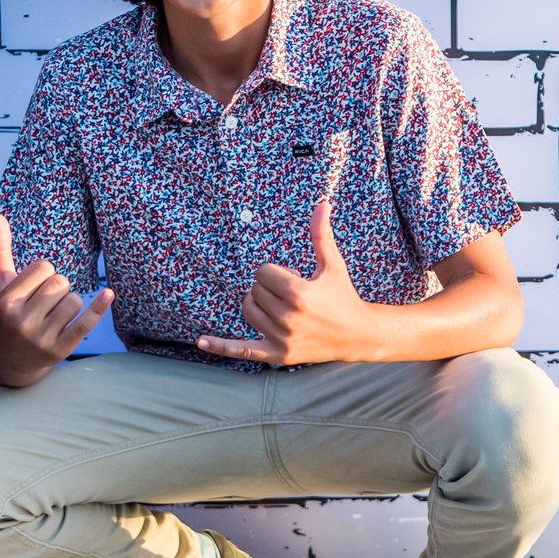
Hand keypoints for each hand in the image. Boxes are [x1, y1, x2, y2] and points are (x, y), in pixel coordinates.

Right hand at [0, 213, 113, 380]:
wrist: (8, 358)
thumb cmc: (7, 311)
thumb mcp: (1, 283)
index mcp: (6, 302)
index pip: (44, 268)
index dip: (43, 273)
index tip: (33, 286)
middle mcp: (22, 322)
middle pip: (60, 282)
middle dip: (56, 287)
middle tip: (43, 302)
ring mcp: (42, 337)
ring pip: (74, 300)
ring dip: (69, 302)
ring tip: (52, 315)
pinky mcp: (61, 349)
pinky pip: (86, 323)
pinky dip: (99, 308)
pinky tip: (108, 294)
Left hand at [196, 202, 374, 366]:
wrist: (357, 335)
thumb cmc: (343, 295)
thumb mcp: (333, 264)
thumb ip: (321, 235)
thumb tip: (321, 203)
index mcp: (300, 293)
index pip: (262, 273)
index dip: (275, 272)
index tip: (294, 278)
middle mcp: (288, 317)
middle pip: (255, 291)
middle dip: (270, 288)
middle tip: (292, 295)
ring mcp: (282, 338)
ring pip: (248, 311)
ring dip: (258, 305)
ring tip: (279, 306)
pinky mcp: (277, 355)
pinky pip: (242, 351)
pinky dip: (221, 346)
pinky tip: (201, 341)